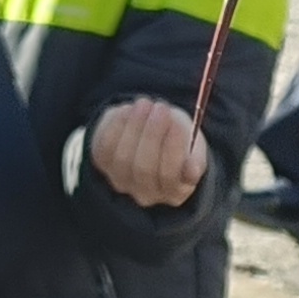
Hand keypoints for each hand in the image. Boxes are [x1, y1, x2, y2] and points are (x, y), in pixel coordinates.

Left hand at [87, 98, 210, 209]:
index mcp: (174, 192)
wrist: (153, 134)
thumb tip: (192, 169)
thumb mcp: (194, 147)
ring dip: (135, 126)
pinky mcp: (103, 163)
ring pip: (122, 157)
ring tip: (146, 104)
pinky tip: (130, 109)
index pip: (169, 178)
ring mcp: (121, 181)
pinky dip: (118, 124)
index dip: (172, 150)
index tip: (177, 124)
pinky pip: (105, 145)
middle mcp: (145, 194)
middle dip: (152, 135)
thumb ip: (195, 157)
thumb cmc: (179, 141)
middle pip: (143, 169)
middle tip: (161, 108)